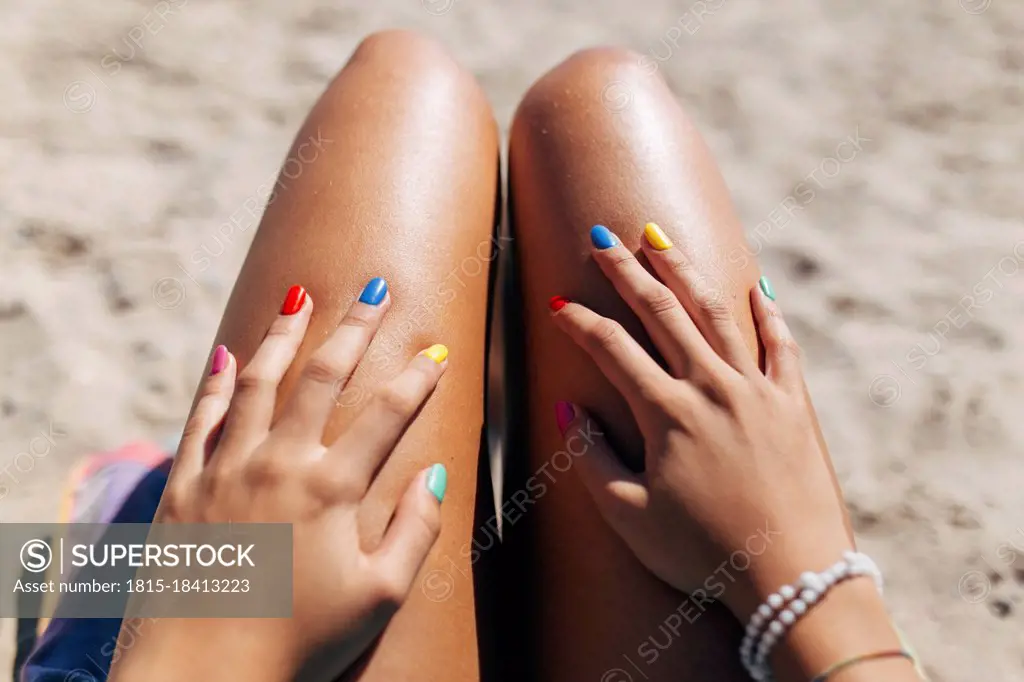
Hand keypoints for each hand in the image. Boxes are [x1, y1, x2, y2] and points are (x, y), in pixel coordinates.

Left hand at [110, 283, 449, 678]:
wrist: (198, 679)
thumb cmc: (297, 645)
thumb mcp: (378, 597)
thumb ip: (415, 532)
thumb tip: (436, 475)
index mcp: (331, 489)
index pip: (388, 414)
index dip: (419, 378)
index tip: (437, 350)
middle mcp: (279, 463)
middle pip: (324, 377)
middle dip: (355, 328)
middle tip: (373, 290)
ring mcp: (225, 469)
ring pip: (259, 382)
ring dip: (283, 335)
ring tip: (298, 297)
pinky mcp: (184, 487)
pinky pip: (201, 419)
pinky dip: (216, 382)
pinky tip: (227, 353)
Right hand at [551, 225, 851, 618]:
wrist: (793, 576)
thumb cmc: (703, 554)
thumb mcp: (630, 517)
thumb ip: (593, 459)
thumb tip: (571, 410)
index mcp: (667, 413)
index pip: (611, 349)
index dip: (579, 322)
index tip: (557, 304)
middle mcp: (711, 387)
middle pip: (661, 312)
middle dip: (627, 271)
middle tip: (602, 238)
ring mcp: (756, 391)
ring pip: (714, 313)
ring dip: (684, 271)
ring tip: (660, 237)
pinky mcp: (792, 405)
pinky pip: (780, 345)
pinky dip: (768, 314)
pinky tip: (757, 288)